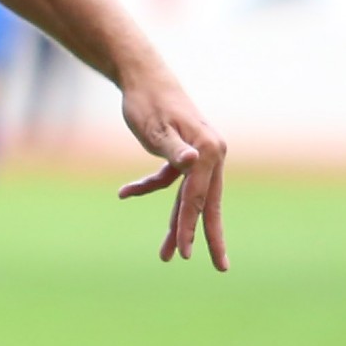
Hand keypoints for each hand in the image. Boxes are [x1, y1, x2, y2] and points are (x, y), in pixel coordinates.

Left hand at [116, 73, 227, 269]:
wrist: (143, 77)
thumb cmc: (148, 102)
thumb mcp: (155, 128)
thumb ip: (174, 149)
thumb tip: (193, 162)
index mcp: (208, 151)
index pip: (198, 198)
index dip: (189, 227)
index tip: (181, 253)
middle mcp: (211, 154)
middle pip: (207, 203)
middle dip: (205, 236)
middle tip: (220, 268)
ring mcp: (199, 155)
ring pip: (189, 197)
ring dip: (175, 222)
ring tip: (165, 253)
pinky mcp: (184, 155)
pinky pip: (171, 181)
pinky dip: (150, 188)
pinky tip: (126, 192)